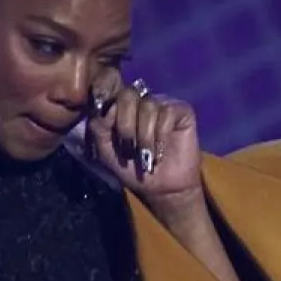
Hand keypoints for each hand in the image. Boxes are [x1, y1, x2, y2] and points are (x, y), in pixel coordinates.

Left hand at [85, 68, 203, 211]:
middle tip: (129, 149)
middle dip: (125, 126)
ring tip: (146, 155)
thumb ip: (98, 129)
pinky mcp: (181, 110)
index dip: (108, 110)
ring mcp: (162, 103)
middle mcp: (141, 100)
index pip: (110, 92)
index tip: (110, 132)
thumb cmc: (133, 169)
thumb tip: (101, 111)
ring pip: (148, 106)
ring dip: (144, 136)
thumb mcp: (106, 152)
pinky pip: (167, 113)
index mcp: (120, 107)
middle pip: (127, 96)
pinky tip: (160, 152)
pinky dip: (161, 136)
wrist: (160, 188)